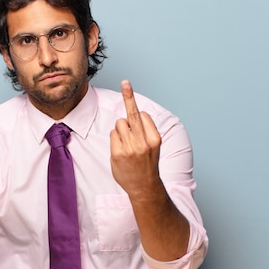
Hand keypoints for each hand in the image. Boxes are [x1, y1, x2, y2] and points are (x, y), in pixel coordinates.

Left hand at [110, 80, 161, 199]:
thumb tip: (132, 113)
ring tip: (127, 144)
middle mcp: (143, 142)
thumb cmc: (147, 163)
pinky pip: (112, 134)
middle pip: (132, 114)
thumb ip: (144, 130)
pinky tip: (121, 151)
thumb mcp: (153, 146)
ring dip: (121, 130)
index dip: (137, 112)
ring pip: (119, 123)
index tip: (128, 86)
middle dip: (129, 95)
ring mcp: (130, 148)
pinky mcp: (117, 153)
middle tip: (125, 81)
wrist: (144, 187)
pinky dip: (115, 139)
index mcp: (155, 138)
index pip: (142, 114)